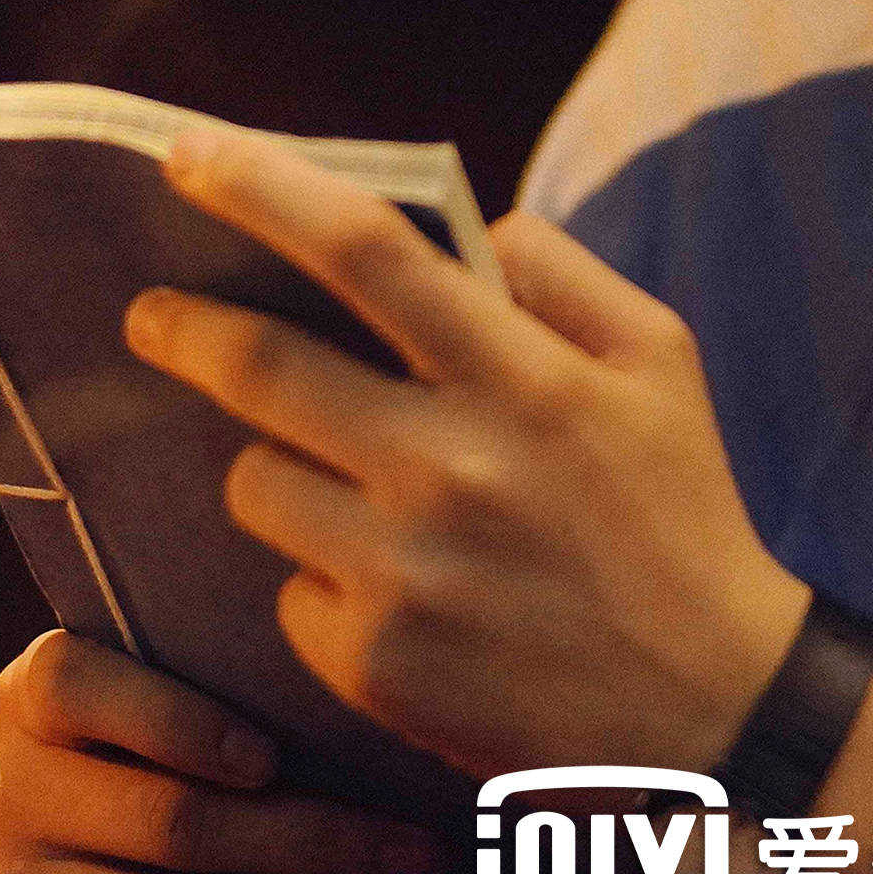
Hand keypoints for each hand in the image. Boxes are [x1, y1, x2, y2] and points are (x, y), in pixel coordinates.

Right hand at [0, 628, 445, 873]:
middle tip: (417, 856)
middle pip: (170, 823)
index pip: (82, 687)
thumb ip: (238, 692)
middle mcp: (4, 783)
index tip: (273, 761)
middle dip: (314, 844)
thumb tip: (386, 722)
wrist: (85, 838)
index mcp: (32, 690)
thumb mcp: (180, 693)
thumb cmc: (170, 742)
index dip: (181, 724)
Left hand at [119, 125, 812, 783]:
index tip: (181, 156)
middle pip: (260, 366)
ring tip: (336, 490)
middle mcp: (453, 468)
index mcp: (523, 378)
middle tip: (153, 317)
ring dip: (275, 471)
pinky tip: (398, 601)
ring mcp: (407, 573)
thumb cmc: (683, 519)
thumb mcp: (662, 365)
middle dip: (183, 329)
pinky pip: (291, 593)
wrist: (719, 717)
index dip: (261, 187)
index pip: (366, 248)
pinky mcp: (377, 666)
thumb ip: (563, 275)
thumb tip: (470, 228)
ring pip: (257, 485)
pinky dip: (322, 584)